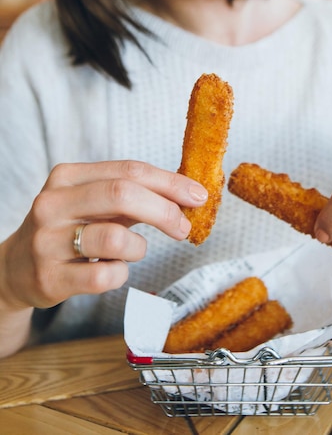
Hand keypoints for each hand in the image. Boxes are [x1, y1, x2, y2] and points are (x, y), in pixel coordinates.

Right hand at [0, 160, 207, 310]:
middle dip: (164, 211)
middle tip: (184, 227)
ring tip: (131, 252)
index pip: (129, 170)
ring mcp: (47, 241)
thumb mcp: (93, 202)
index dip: (169, 182)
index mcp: (67, 177)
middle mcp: (52, 203)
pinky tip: (110, 271)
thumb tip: (186, 194)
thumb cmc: (69, 228)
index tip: (197, 195)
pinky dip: (120, 275)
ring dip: (138, 248)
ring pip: (116, 238)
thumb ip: (133, 194)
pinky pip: (105, 277)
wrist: (16, 268)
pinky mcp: (49, 278)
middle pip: (123, 194)